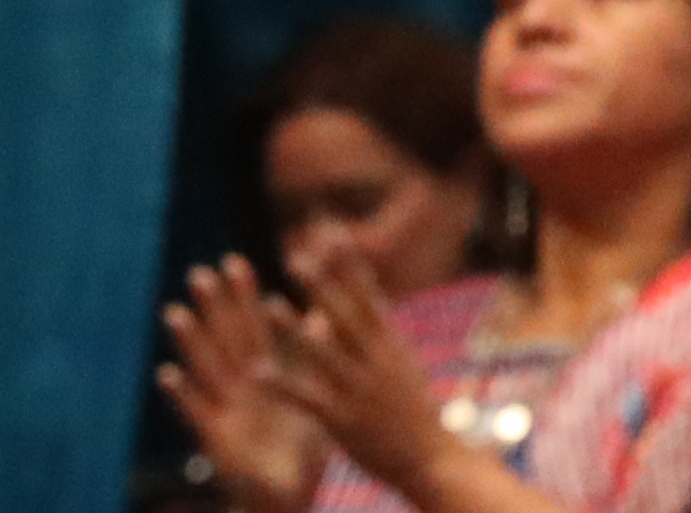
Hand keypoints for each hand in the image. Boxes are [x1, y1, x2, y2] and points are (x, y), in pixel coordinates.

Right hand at [159, 259, 327, 509]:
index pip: (253, 326)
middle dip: (212, 308)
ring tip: (175, 311)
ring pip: (205, 368)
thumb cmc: (303, 448)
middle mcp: (239, 387)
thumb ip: (315, 357)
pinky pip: (195, 412)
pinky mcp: (214, 438)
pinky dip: (182, 393)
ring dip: (191, 341)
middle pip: (224, 339)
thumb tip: (327, 313)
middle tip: (200, 271)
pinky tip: (165, 373)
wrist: (287, 496)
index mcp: (265, 375)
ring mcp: (224, 410)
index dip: (243, 296)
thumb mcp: (314, 396)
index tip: (235, 261)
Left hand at [258, 247, 458, 492]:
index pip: (367, 293)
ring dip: (294, 328)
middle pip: (346, 314)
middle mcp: (377, 360)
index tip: (331, 233)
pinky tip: (258, 373)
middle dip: (322, 283)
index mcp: (391, 344)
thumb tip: (369, 298)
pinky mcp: (343, 419)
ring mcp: (360, 389)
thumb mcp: (402, 364)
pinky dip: (282, 385)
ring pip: (323, 353)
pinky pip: (307, 398)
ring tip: (267, 304)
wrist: (431, 458)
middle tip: (297, 253)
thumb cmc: (414, 412)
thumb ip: (380, 333)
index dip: (348, 263)